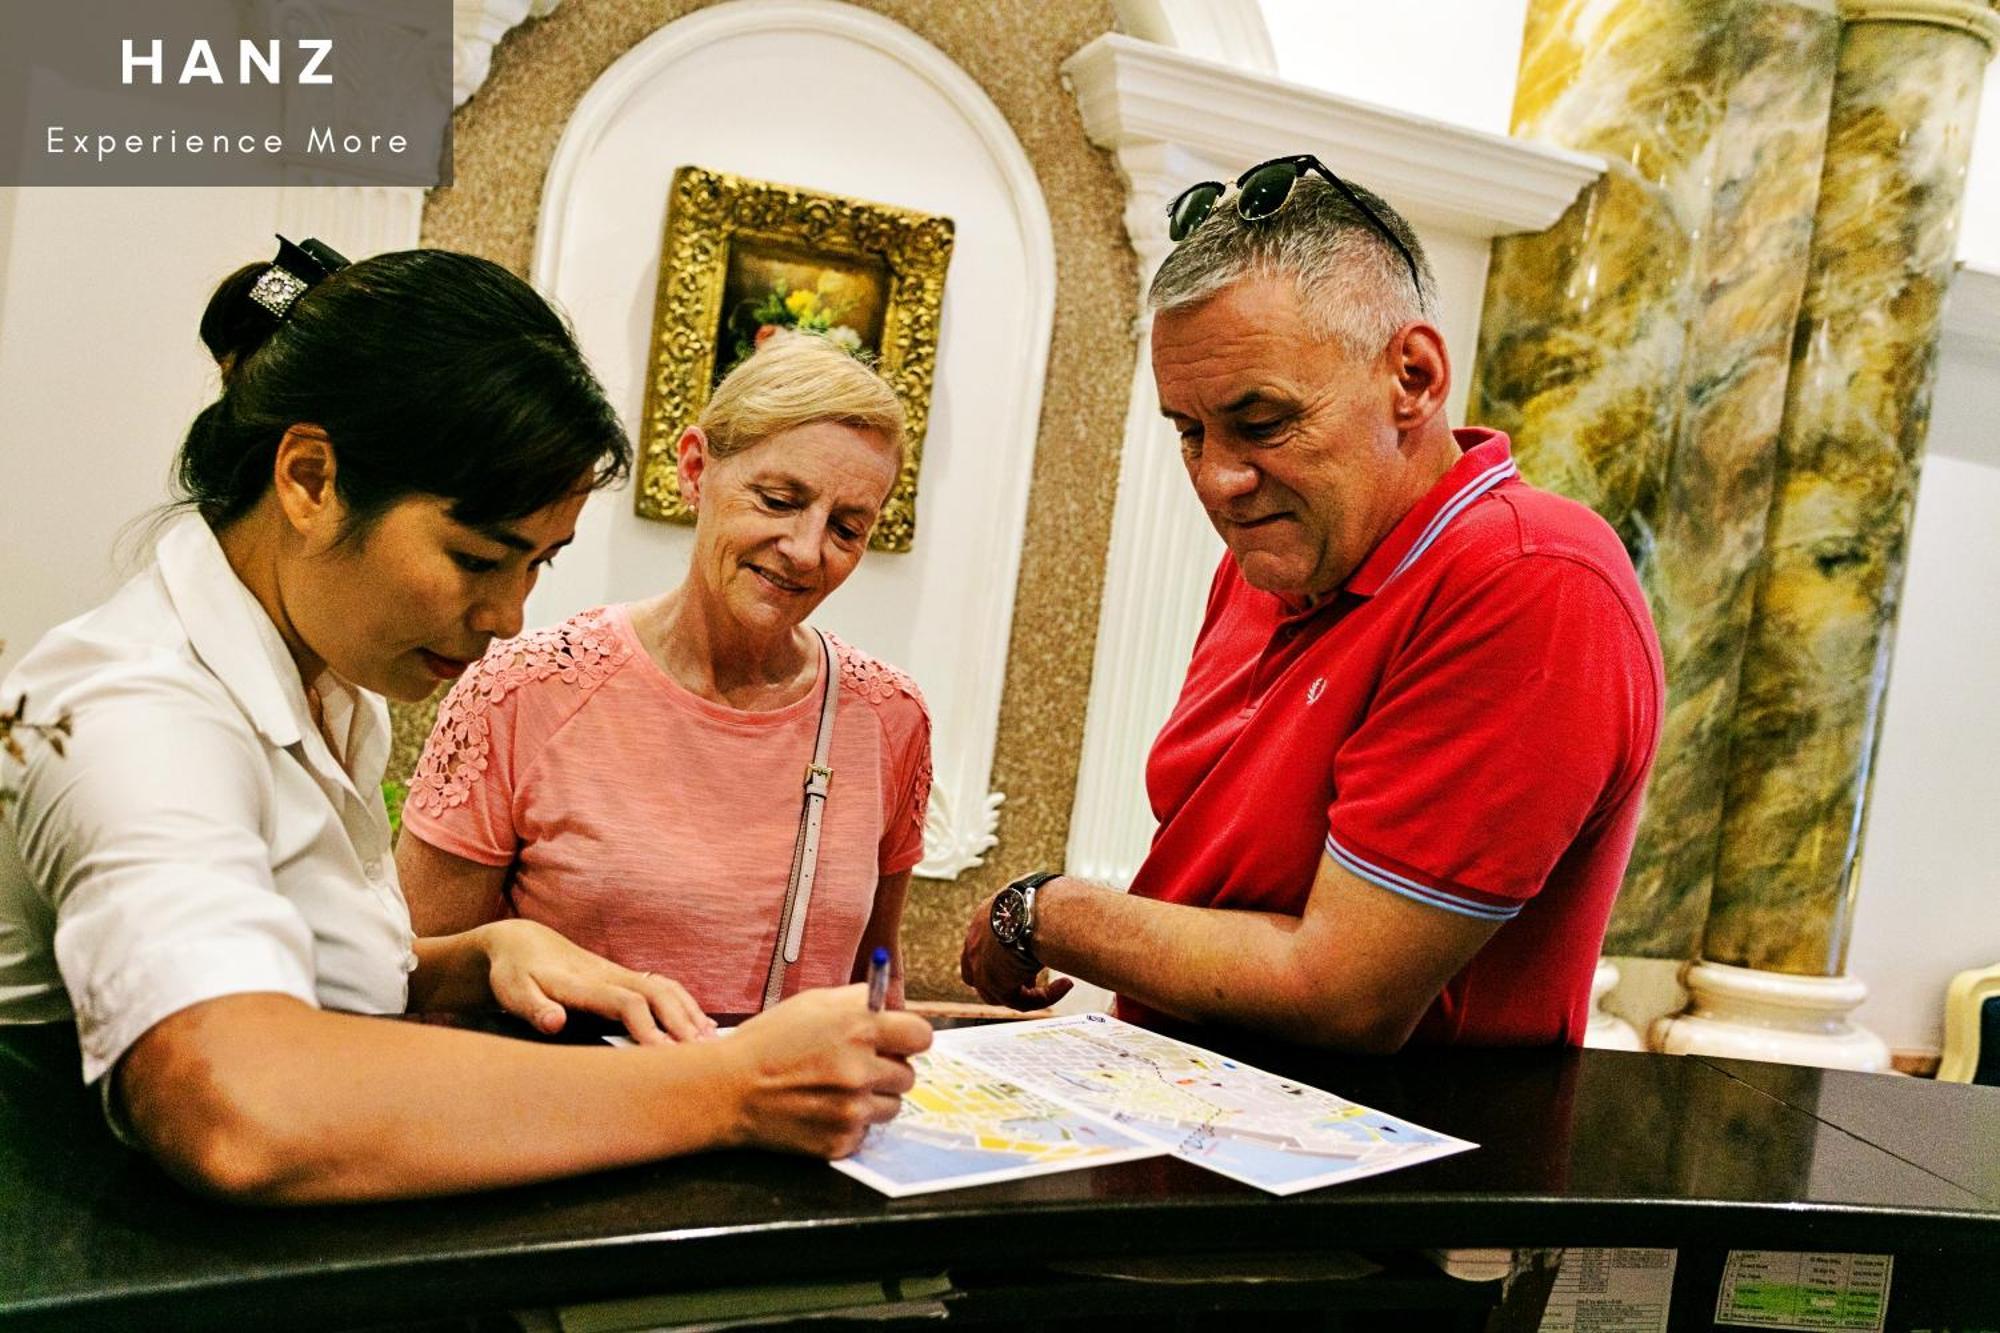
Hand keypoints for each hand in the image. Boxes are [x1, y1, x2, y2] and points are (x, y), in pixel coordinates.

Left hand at [476, 919, 714, 1043]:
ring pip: (665, 987)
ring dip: (690, 1012)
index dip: (647, 1028)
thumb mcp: (514, 992)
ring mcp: (620, 973)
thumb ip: (534, 1008)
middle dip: (682, 1022)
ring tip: (711, 1042)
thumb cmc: (515, 974)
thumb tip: (554, 1022)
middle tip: (703, 1054)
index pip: (625, 1003)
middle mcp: (609, 974)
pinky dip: (686, 1005)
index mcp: (583, 983)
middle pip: (657, 992)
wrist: (524, 942)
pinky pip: (664, 986)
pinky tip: (702, 1026)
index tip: (664, 1055)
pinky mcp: (624, 976)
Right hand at [724, 984, 932, 1158]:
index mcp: (859, 1027)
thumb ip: (861, 1001)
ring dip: (873, 1099)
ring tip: (837, 1090)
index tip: (898, 1041)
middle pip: (909, 1075)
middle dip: (889, 1070)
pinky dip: (850, 1123)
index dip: (909, 1038)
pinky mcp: (841, 1140)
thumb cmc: (769, 1041)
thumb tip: (895, 1007)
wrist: (728, 1090)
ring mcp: (852, 1110)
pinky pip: (866, 1131)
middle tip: (860, 1067)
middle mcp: (861, 1069)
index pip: (921, 1036)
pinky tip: (822, 1110)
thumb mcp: (814, 1003)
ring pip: (892, 1107)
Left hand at [960, 892, 1073, 1009]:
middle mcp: (976, 943)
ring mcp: (981, 966)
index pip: (980, 947)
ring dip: (1027, 992)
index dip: (1000, 958)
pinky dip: (1045, 997)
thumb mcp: (1032, 899)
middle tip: (1032, 979)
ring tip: (1055, 984)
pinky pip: (1022, 1001)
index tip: (1023, 959)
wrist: (1037, 907)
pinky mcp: (996, 984)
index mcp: (983, 919)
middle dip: (1006, 980)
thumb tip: (1055, 907)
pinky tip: (1065, 985)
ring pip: (1001, 993)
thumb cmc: (1041, 896)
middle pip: (980, 975)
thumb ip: (1034, 911)